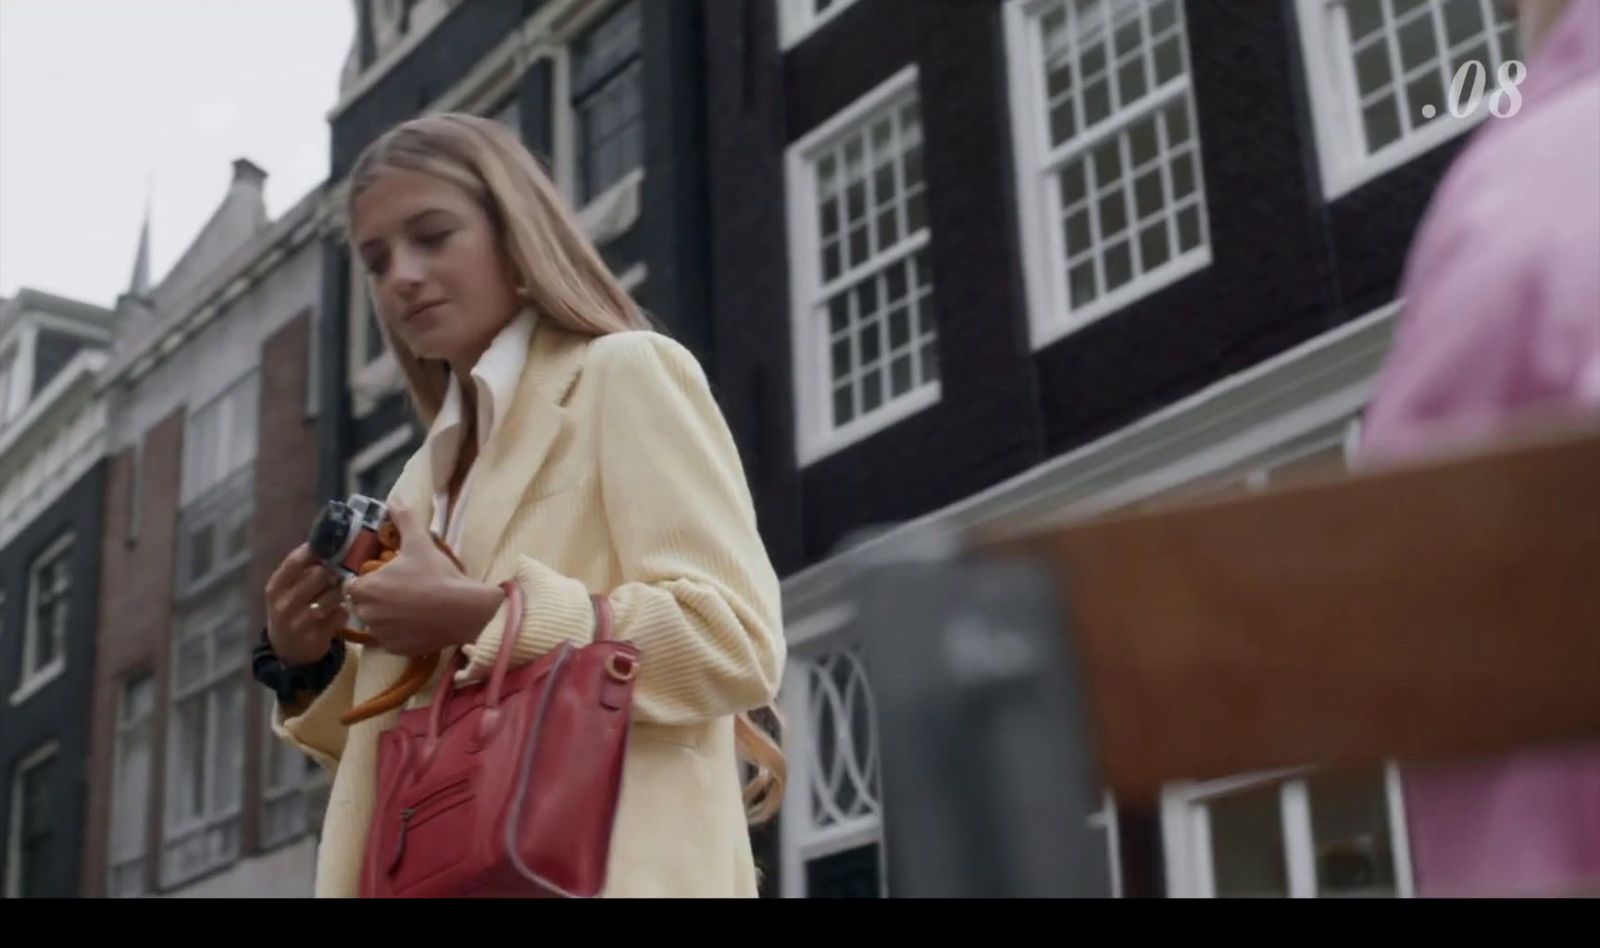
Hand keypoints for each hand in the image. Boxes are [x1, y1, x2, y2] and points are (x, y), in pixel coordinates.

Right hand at [265, 544, 346, 667]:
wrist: (286, 652)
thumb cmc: (290, 610)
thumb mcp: (286, 590)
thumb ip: (302, 569)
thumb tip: (329, 542)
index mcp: (275, 587)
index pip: (296, 560)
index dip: (318, 549)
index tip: (334, 543)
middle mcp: (284, 604)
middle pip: (318, 575)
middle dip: (335, 570)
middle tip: (344, 568)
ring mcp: (300, 622)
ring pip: (333, 595)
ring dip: (342, 590)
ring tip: (342, 590)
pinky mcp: (317, 637)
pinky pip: (341, 614)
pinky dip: (345, 610)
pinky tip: (340, 610)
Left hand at [342, 500, 505, 656]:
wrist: (465, 611)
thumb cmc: (438, 575)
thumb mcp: (420, 542)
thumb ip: (403, 519)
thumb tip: (394, 497)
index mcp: (366, 588)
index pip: (351, 585)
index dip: (365, 580)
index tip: (383, 577)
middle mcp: (367, 614)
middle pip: (362, 605)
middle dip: (375, 598)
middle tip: (400, 589)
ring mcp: (381, 634)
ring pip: (376, 623)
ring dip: (386, 616)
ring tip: (411, 606)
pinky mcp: (396, 649)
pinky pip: (390, 639)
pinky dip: (400, 633)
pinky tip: (417, 622)